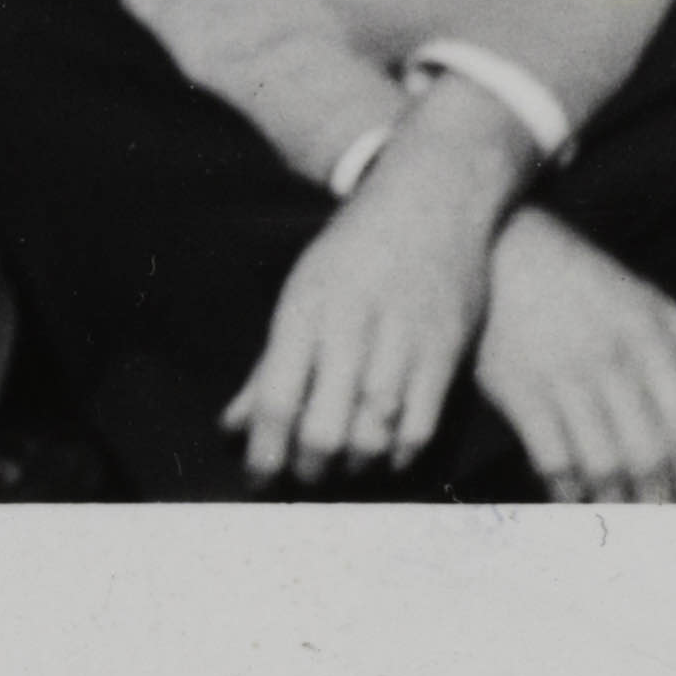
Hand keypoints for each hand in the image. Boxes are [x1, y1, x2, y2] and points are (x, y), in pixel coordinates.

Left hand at [223, 81, 523, 485]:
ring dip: (355, 466)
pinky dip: (401, 454)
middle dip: (310, 469)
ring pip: (372, 434)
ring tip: (345, 467)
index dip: (263, 453)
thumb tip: (230, 427)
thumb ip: (269, 366)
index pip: (274, 398)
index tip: (259, 482)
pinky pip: (420, 425)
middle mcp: (351, 323)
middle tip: (306, 478)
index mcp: (306, 307)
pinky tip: (389, 456)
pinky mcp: (446, 346)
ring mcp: (403, 336)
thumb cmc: (356, 249)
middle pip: (323, 428)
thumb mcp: (303, 291)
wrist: (434, 193)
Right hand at [465, 204, 675, 504]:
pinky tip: (572, 498)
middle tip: (659, 529)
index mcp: (651, 333)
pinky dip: (568, 492)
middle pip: (651, 453)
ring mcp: (565, 374)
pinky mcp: (520, 389)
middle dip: (659, 502)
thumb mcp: (644, 295)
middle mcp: (614, 357)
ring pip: (604, 465)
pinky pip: (554, 460)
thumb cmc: (578, 279)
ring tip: (618, 518)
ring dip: (615, 503)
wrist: (500, 248)